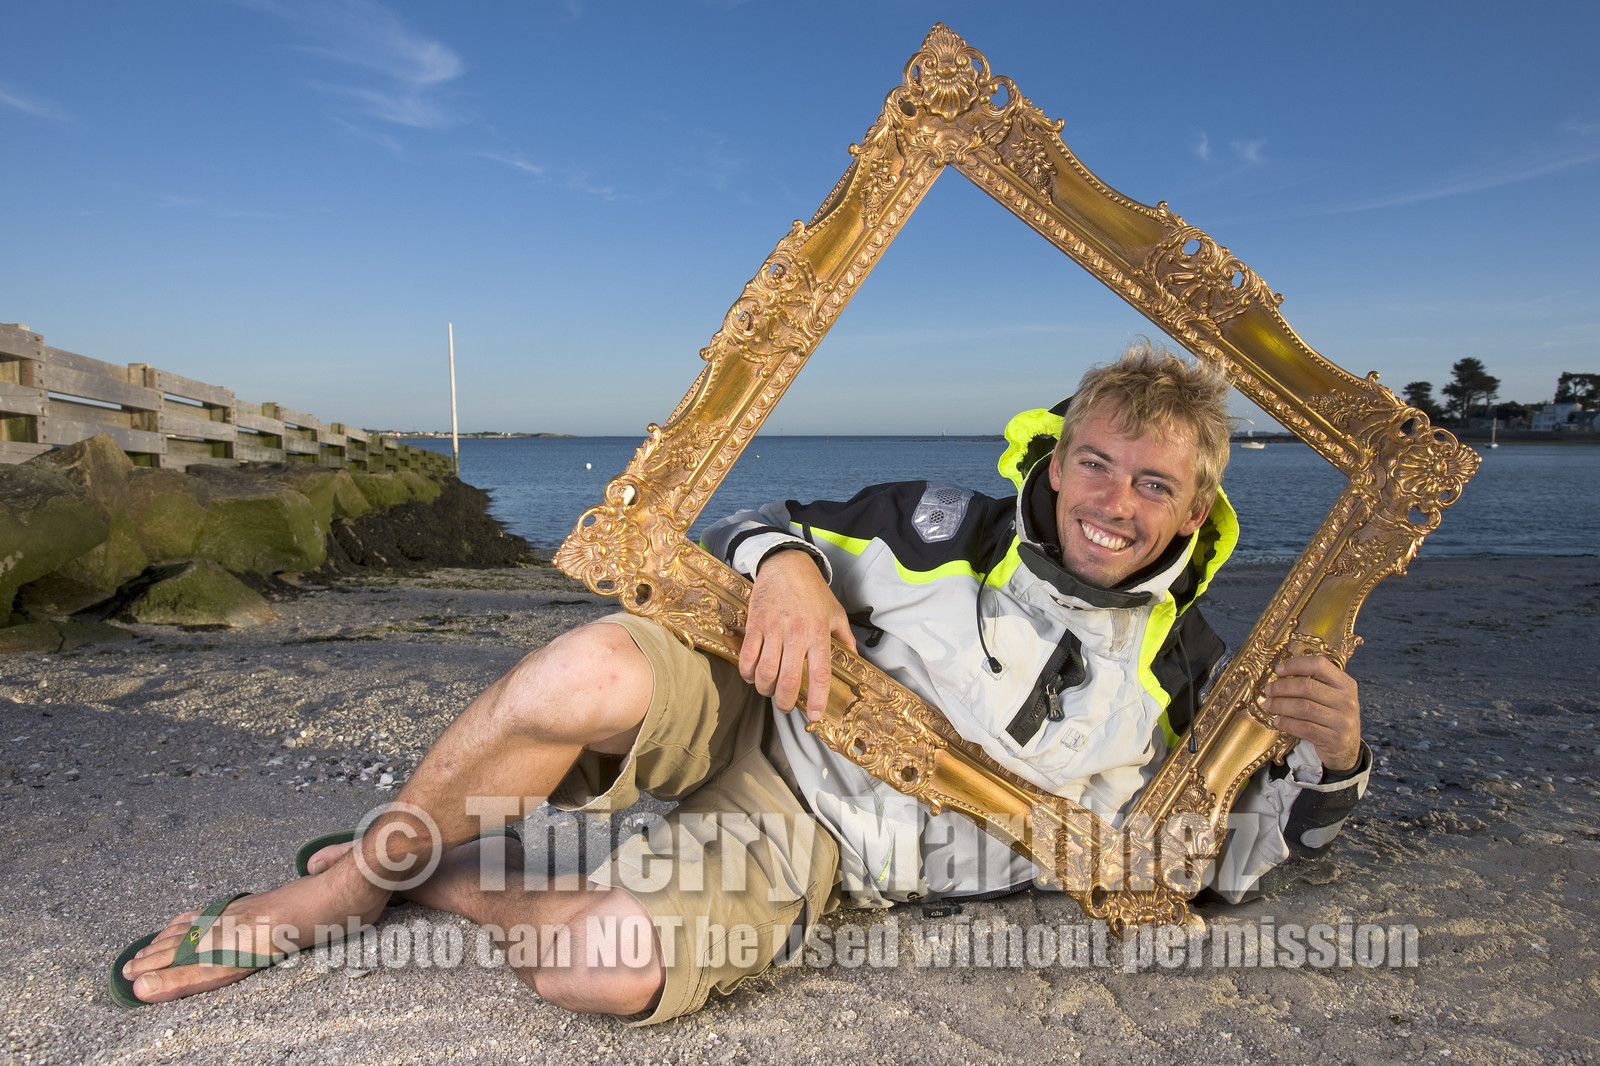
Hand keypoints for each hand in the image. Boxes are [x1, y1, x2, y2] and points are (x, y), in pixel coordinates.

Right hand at [740, 549, 855, 720]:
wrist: (786, 564)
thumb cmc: (813, 590)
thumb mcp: (836, 612)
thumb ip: (845, 639)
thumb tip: (855, 660)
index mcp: (819, 633)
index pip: (821, 673)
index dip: (818, 699)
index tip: (816, 716)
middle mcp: (796, 633)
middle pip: (789, 679)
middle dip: (785, 701)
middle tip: (785, 706)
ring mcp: (773, 629)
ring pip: (765, 672)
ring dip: (765, 689)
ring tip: (769, 692)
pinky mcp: (755, 624)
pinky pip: (747, 656)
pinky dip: (748, 673)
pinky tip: (752, 676)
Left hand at [1263, 655, 1361, 772]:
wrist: (1347, 749)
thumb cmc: (1332, 717)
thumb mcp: (1332, 697)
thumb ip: (1314, 684)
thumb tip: (1279, 674)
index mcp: (1346, 684)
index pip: (1319, 665)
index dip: (1296, 665)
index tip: (1278, 670)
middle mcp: (1347, 701)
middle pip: (1307, 687)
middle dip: (1282, 687)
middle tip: (1268, 690)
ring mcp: (1343, 721)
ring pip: (1303, 707)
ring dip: (1280, 705)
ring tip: (1269, 705)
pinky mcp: (1335, 739)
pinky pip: (1304, 728)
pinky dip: (1287, 723)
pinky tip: (1277, 721)